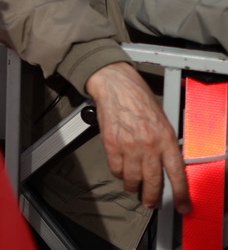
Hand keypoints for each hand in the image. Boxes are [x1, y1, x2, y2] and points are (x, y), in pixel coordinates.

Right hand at [85, 61, 189, 212]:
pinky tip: (120, 170)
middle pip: (152, 181)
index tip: (181, 205)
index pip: (177, 173)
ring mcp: (128, 145)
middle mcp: (148, 145)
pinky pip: (115, 168)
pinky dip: (117, 173)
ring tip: (132, 187)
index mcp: (165, 138)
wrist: (116, 85)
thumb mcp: (162, 121)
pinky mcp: (110, 144)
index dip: (180, 194)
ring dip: (132, 187)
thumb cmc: (139, 99)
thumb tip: (168, 165)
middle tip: (150, 202)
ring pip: (131, 179)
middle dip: (152, 197)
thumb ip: (165, 143)